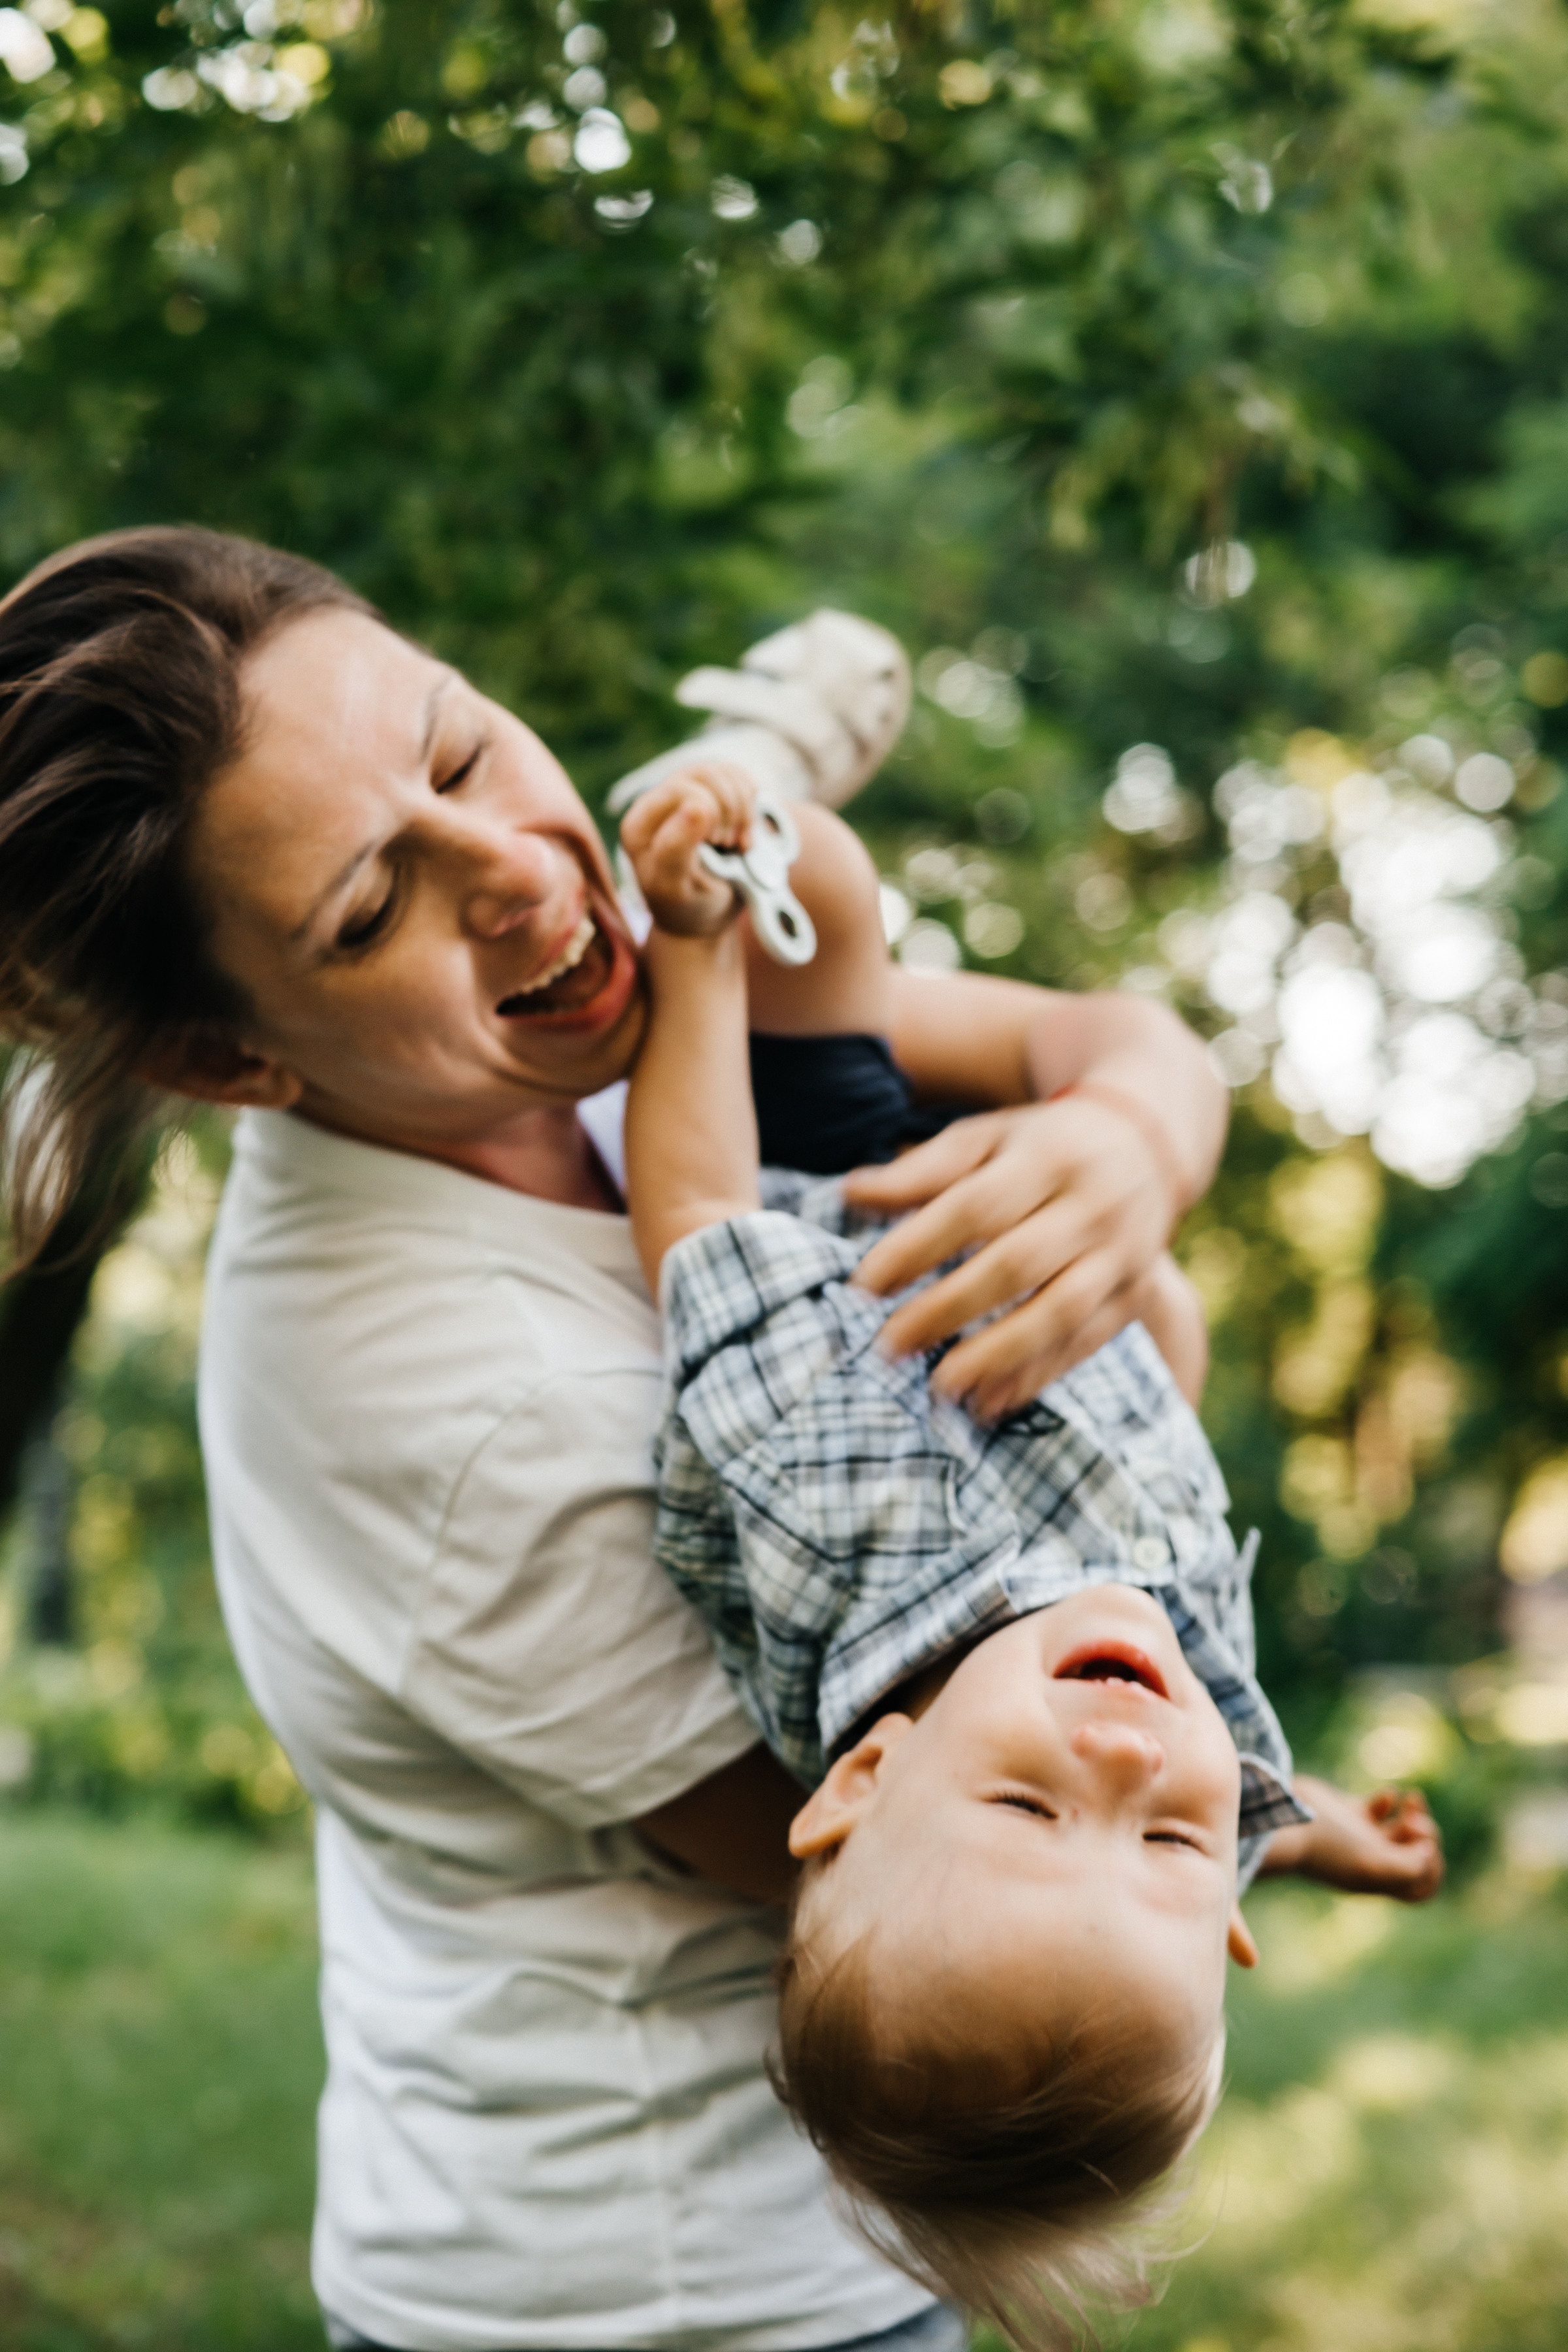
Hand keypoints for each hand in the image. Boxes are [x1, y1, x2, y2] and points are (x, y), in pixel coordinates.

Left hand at [619, 762, 755, 937]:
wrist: (706, 912)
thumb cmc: (686, 905)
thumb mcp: (675, 887)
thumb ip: (676, 849)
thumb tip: (697, 806)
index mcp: (639, 825)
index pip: (681, 791)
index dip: (710, 814)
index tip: (716, 846)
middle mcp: (658, 802)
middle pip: (705, 774)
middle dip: (729, 810)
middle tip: (729, 845)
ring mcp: (685, 792)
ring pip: (723, 772)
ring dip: (743, 808)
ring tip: (739, 842)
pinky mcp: (710, 792)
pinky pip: (738, 775)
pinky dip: (751, 801)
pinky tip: (745, 830)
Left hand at [843, 1094, 1177, 1420]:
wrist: (1146, 1143)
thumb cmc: (1042, 1145)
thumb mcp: (986, 1138)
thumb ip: (922, 1171)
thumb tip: (852, 1193)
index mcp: (1046, 1157)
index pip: (974, 1207)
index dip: (916, 1247)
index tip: (863, 1286)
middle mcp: (1092, 1205)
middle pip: (1016, 1264)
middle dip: (947, 1309)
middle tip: (889, 1348)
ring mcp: (1122, 1254)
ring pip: (1061, 1311)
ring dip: (998, 1355)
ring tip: (941, 1387)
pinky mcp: (1137, 1294)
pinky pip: (1088, 1342)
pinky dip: (1038, 1375)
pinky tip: (991, 1401)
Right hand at [1258, 1775, 1443, 1902]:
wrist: (1286, 1824)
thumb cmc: (1330, 1847)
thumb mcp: (1373, 1864)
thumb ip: (1409, 1866)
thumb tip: (1429, 1854)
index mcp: (1380, 1881)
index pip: (1421, 1888)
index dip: (1433, 1870)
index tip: (1423, 1851)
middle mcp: (1373, 1862)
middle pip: (1418, 1856)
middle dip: (1426, 1835)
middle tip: (1412, 1823)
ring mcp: (1360, 1837)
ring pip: (1403, 1831)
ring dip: (1415, 1815)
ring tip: (1411, 1801)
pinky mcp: (1347, 1813)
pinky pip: (1380, 1808)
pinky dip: (1390, 1799)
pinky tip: (1387, 1795)